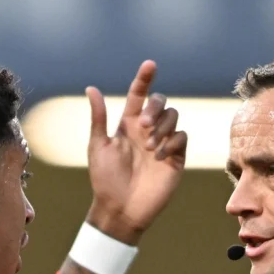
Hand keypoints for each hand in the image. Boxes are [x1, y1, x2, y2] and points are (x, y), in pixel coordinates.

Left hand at [84, 60, 188, 245]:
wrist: (120, 209)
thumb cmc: (105, 179)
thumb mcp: (98, 146)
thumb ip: (99, 117)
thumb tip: (91, 88)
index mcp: (128, 125)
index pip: (139, 95)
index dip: (144, 79)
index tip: (150, 64)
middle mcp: (147, 130)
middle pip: (160, 103)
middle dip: (154, 108)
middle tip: (141, 125)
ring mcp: (163, 143)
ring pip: (174, 117)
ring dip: (162, 127)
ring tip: (148, 147)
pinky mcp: (176, 158)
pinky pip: (182, 138)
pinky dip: (172, 142)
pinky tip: (159, 156)